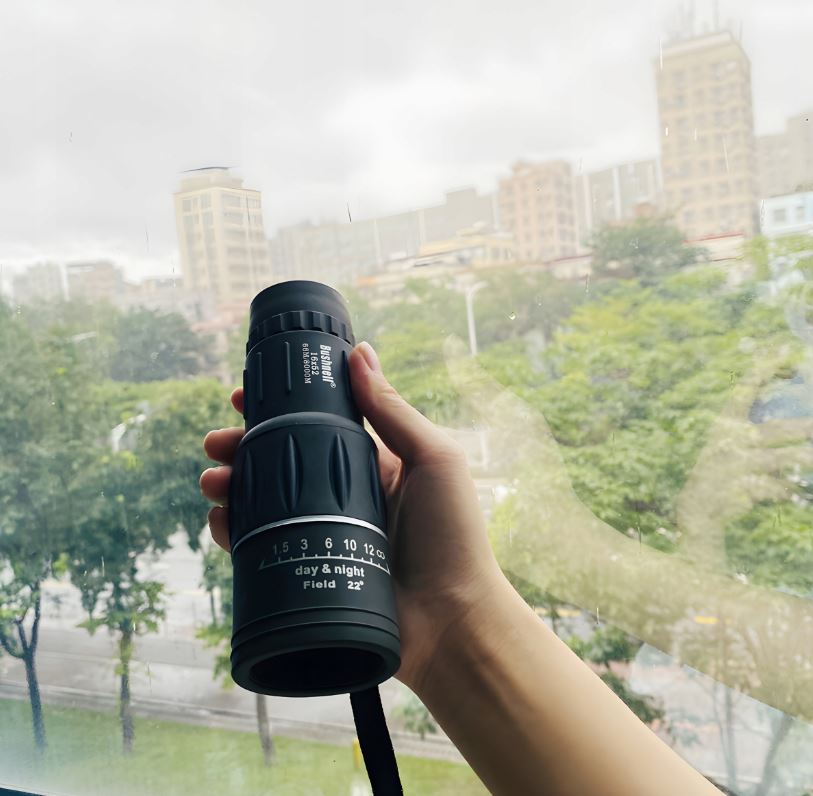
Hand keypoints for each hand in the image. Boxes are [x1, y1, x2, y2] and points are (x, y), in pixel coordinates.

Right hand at [200, 341, 505, 695]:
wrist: (450, 622)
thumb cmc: (453, 536)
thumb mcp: (433, 459)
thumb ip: (394, 410)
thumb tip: (360, 353)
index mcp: (370, 465)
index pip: (314, 427)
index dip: (278, 410)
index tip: (244, 397)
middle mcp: (340, 496)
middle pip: (278, 462)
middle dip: (242, 447)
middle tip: (217, 442)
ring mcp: (320, 535)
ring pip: (261, 503)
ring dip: (229, 485)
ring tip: (213, 480)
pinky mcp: (305, 573)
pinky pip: (258, 549)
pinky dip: (232, 533)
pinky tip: (221, 521)